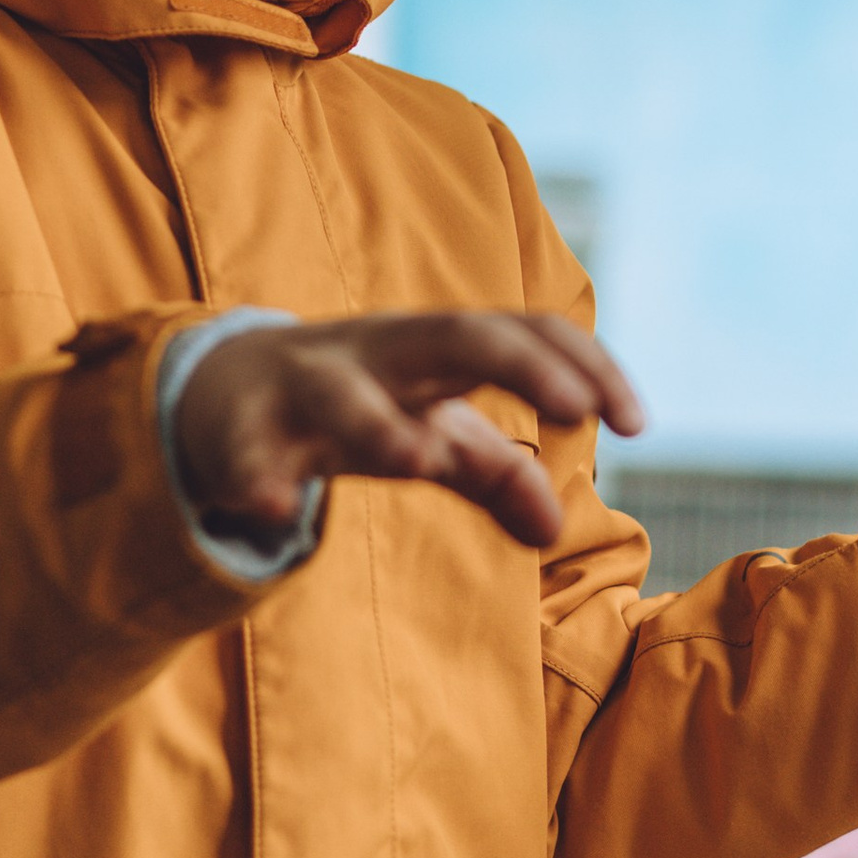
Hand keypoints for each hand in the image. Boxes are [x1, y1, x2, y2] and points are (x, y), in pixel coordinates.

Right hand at [171, 310, 643, 554]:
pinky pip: (248, 458)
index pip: (523, 333)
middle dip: (522, 364)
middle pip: (456, 337)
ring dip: (378, 425)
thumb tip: (557, 525)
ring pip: (343, 397)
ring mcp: (304, 390)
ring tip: (413, 458)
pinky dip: (259, 481)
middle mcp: (377, 355)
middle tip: (579, 409)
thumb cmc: (346, 406)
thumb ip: (490, 471)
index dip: (587, 366)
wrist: (219, 392)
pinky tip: (270, 510)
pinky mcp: (241, 435)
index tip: (638, 424)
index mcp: (430, 350)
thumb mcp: (424, 432)